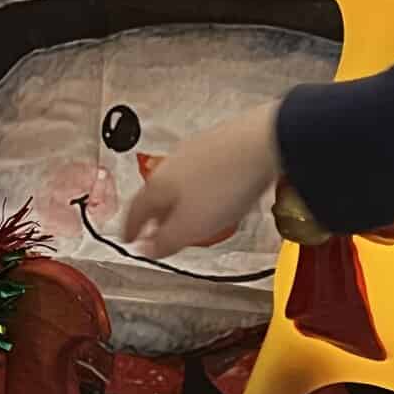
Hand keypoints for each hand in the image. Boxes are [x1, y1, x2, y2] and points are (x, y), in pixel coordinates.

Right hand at [121, 101, 282, 258]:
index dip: (130, 230)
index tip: (128, 239)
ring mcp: (194, 151)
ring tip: (187, 214)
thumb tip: (145, 250)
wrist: (264, 142)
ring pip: (177, 180)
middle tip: (156, 230)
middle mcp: (170, 165)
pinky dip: (199, 186)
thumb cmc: (226, 183)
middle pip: (154, 194)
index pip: (134, 212)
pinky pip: (200, 170)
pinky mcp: (219, 144)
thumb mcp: (191, 227)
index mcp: (157, 186)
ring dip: (177, 200)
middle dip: (154, 214)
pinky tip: (214, 192)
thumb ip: (165, 241)